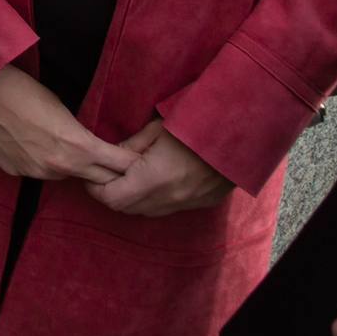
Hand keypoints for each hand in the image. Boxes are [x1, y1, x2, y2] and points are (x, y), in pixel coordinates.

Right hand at [0, 65, 140, 182]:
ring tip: (53, 141)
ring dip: (68, 166)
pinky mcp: (14, 172)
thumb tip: (87, 148)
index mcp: (78, 146)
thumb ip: (79, 137)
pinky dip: (38, 162)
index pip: (120, 166)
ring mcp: (35, 173)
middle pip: (99, 180)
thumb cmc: (24, 89)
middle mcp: (59, 167)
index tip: (139, 160)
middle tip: (108, 161)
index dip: (132, 163)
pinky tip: (26, 141)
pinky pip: (36, 171)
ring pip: (64, 176)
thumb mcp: (64, 110)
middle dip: (107, 172)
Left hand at [86, 118, 234, 215]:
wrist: (244, 133)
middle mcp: (170, 198)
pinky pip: (170, 208)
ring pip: (149, 211)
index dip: (97, 189)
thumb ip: (131, 146)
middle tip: (107, 175)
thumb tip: (111, 156)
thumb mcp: (157, 129)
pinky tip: (156, 182)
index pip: (112, 198)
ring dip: (134, 199)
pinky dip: (156, 199)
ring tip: (130, 177)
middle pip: (128, 208)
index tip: (93, 176)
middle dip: (113, 194)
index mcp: (155, 179)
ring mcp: (189, 203)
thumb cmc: (197, 124)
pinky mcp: (203, 203)